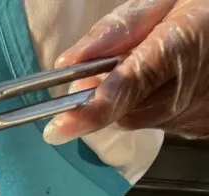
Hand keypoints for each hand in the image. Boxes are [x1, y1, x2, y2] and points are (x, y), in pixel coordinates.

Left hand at [44, 0, 208, 143]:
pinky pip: (160, 121)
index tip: (56, 129)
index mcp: (179, 47)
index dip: (89, 112)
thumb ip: (119, 29)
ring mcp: (197, 113)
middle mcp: (188, 89)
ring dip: (130, 97)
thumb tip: (68, 61)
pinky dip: (153, 103)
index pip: (125, 88)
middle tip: (112, 62)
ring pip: (137, 118)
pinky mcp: (200, 127)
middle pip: (121, 110)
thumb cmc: (205, 8)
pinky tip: (173, 78)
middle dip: (103, 93)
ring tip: (155, 61)